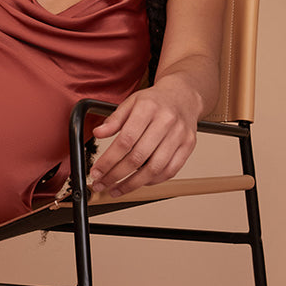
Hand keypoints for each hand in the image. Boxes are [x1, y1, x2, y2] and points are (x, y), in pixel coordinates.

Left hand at [88, 79, 200, 197]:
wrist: (182, 96)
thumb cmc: (154, 102)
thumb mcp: (130, 103)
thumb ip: (114, 119)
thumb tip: (98, 133)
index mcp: (148, 108)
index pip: (125, 140)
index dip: (109, 160)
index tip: (96, 172)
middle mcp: (166, 121)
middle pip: (138, 157)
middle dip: (116, 175)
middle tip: (102, 184)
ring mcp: (179, 135)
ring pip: (155, 168)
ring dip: (133, 184)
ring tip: (116, 189)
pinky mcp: (188, 146)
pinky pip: (170, 171)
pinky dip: (153, 180)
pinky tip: (139, 182)